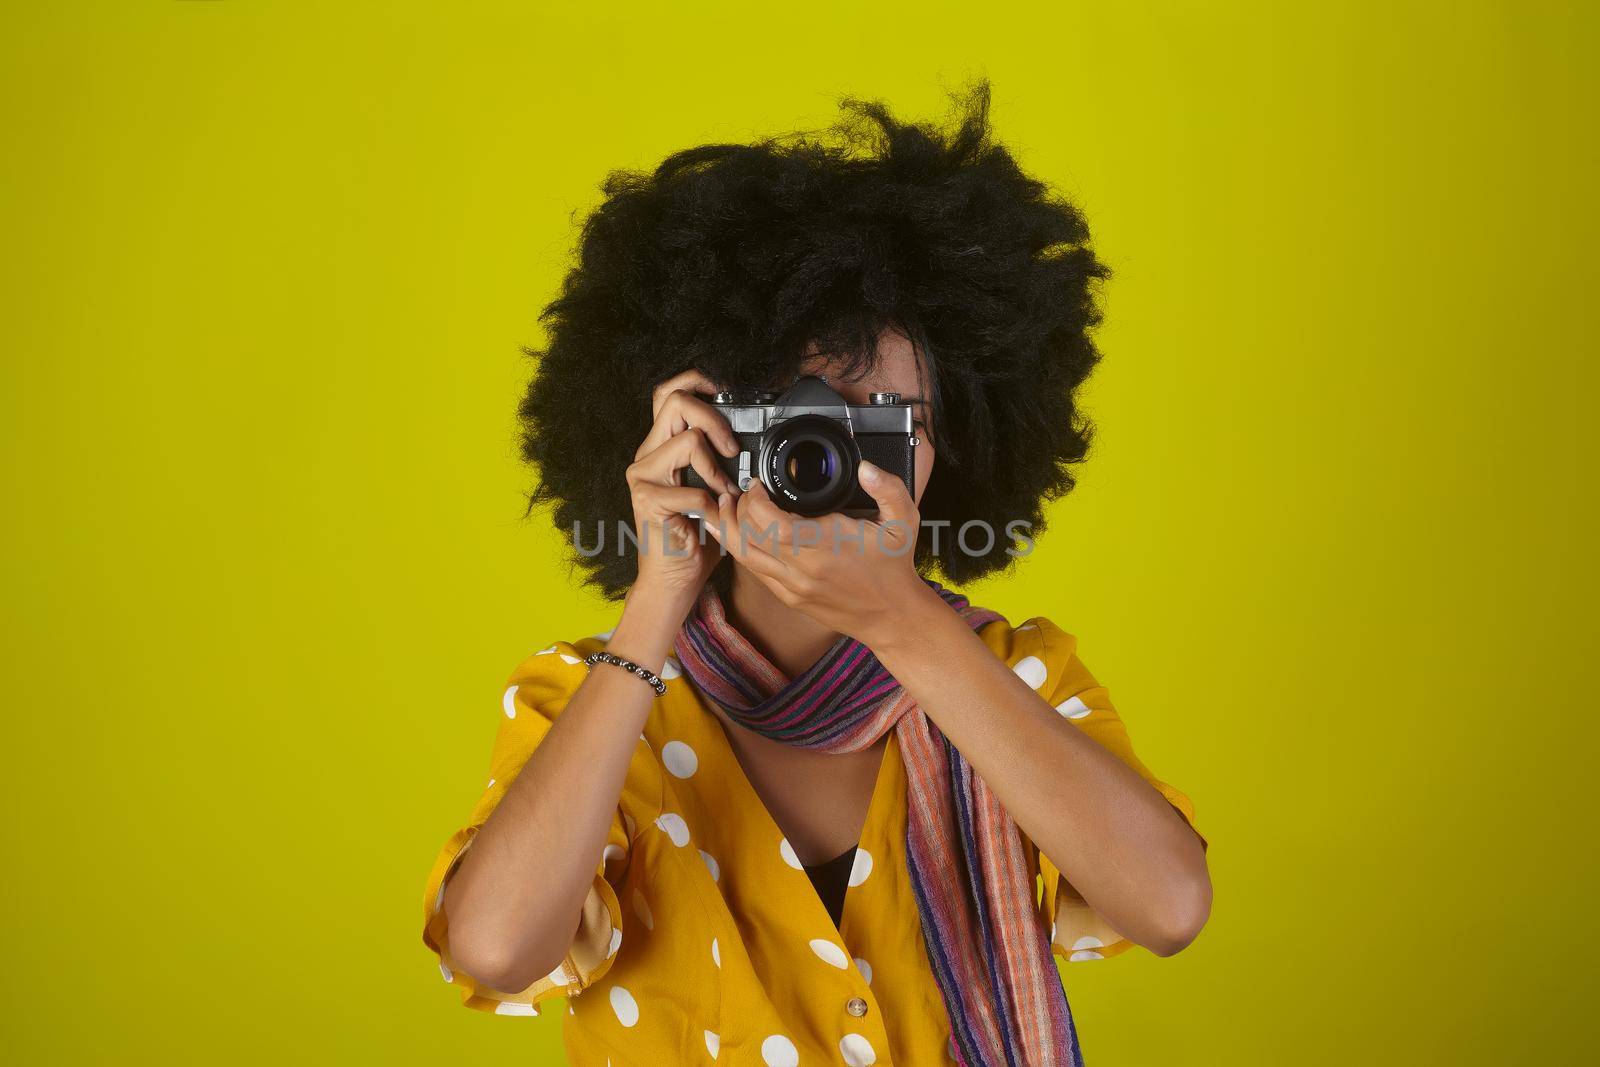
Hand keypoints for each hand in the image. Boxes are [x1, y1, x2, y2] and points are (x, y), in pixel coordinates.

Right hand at [625, 368, 741, 615]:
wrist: (675, 579)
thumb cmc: (697, 535)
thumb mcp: (714, 488)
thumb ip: (720, 459)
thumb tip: (749, 437)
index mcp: (661, 447)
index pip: (668, 393)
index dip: (695, 380)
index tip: (723, 388)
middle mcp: (646, 455)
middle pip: (675, 401)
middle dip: (713, 418)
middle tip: (732, 450)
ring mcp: (643, 476)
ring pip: (687, 440)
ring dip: (717, 468)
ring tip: (724, 494)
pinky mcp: (647, 500)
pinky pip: (692, 489)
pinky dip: (712, 505)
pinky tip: (713, 518)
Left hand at [701, 459, 941, 646]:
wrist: (892, 616)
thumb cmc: (895, 569)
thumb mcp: (904, 521)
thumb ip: (887, 488)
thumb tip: (866, 467)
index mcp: (826, 544)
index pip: (772, 522)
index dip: (755, 500)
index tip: (758, 485)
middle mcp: (803, 568)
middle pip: (749, 537)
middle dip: (737, 509)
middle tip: (738, 491)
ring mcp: (793, 586)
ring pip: (744, 557)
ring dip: (729, 530)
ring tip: (723, 507)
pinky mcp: (790, 597)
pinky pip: (755, 572)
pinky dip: (740, 550)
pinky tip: (734, 535)